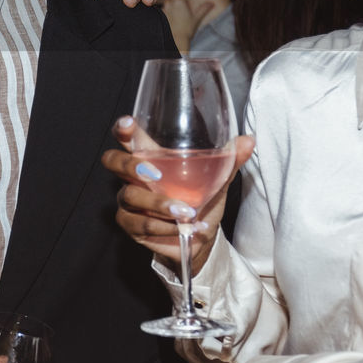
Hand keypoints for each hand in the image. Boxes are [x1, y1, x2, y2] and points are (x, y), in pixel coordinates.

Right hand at [100, 116, 253, 275]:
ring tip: (187, 212)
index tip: (128, 123)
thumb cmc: (200, 201)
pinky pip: (140, 223)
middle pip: (112, 161)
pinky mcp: (130, 225)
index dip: (123, 129)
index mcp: (149, 158)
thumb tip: (249, 140)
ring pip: (130, 196)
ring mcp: (129, 201)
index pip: (128, 138)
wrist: (200, 240)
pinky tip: (185, 228)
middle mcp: (133, 177)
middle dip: (129, 165)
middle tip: (153, 174)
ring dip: (159, 205)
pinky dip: (165, 226)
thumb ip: (228, 161)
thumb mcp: (216, 180)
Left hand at [159, 0, 216, 55]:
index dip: (186, 6)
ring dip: (172, 11)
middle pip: (175, 2)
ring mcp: (164, 9)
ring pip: (169, 7)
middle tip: (183, 18)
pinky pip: (163, 13)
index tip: (187, 13)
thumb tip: (211, 3)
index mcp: (180, 1)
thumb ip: (204, 9)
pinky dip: (167, 16)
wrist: (176, 40)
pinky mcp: (159, 16)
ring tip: (177, 21)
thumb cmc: (187, 29)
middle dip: (178, 8)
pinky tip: (171, 23)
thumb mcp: (197, 18)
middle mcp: (170, 3)